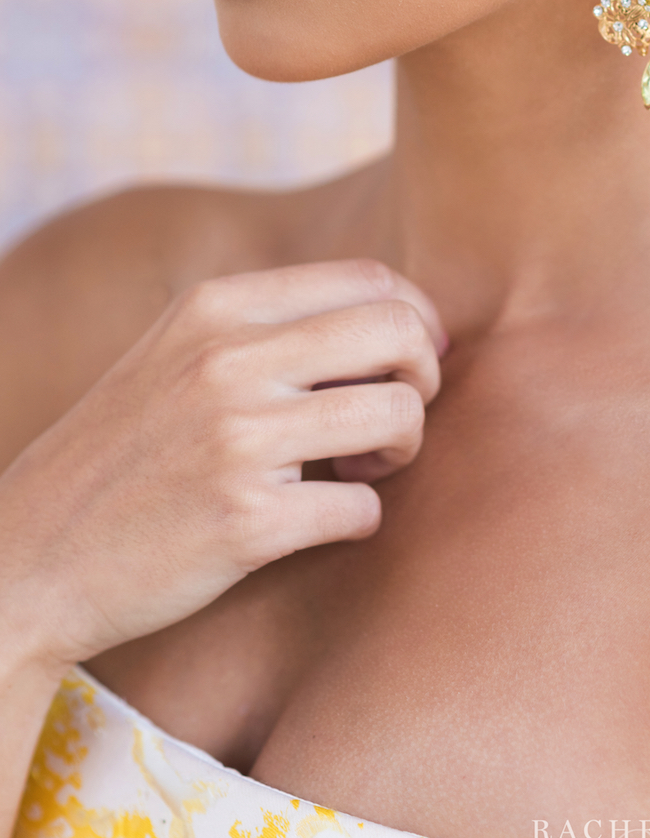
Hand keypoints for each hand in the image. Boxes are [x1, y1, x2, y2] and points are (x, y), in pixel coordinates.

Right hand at [0, 259, 444, 668]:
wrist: (32, 557)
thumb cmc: (127, 455)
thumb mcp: (178, 355)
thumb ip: (270, 327)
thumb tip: (402, 320)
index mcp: (215, 308)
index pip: (371, 280)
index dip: (417, 320)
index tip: (408, 363)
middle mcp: (227, 360)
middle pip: (400, 333)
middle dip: (424, 378)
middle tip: (393, 419)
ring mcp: (238, 440)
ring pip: (400, 415)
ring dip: (400, 451)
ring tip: (355, 471)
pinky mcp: (247, 521)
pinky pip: (364, 509)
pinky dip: (357, 519)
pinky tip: (313, 520)